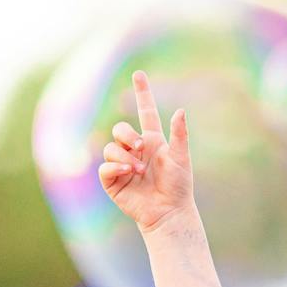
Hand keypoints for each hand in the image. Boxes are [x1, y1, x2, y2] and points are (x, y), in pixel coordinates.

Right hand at [98, 71, 195, 232]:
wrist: (168, 211)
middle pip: (120, 129)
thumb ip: (179, 135)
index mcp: (152, 140)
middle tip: (141, 147)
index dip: (142, 93)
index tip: (139, 74)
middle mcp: (135, 150)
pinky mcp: (113, 181)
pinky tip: (128, 172)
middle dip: (127, 134)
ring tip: (138, 169)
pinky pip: (105, 166)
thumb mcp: (181, 158)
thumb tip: (181, 110)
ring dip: (125, 155)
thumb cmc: (178, 186)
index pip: (145, 111)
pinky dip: (115, 166)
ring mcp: (122, 165)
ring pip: (111, 147)